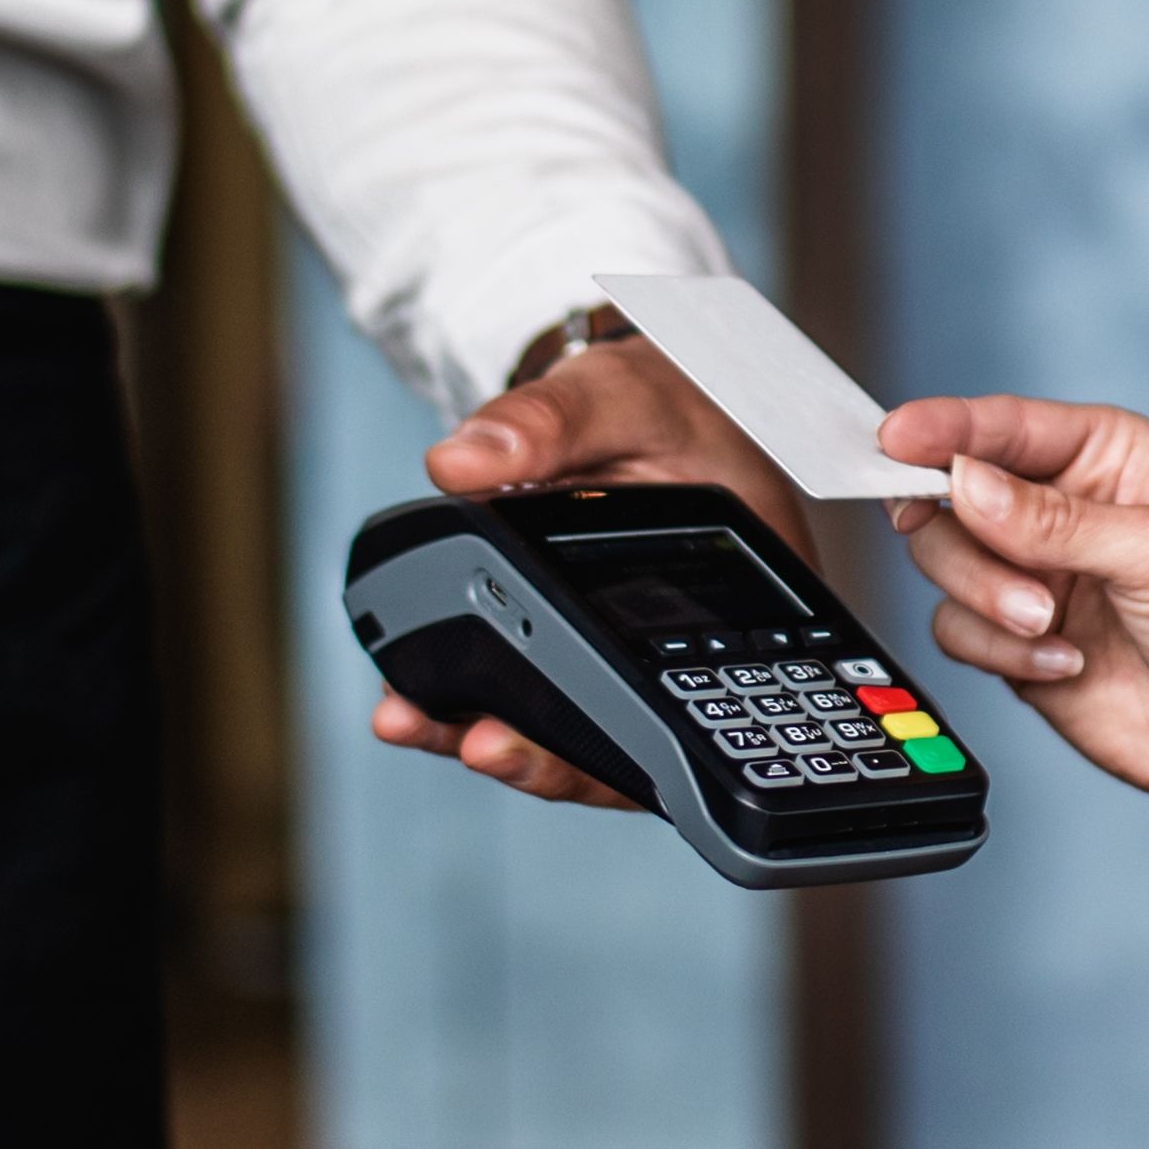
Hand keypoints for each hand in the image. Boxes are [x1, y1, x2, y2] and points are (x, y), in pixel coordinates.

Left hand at [362, 313, 818, 813]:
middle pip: (625, 742)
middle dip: (541, 756)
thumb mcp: (616, 392)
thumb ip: (544, 423)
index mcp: (737, 597)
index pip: (683, 698)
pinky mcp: (583, 646)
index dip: (613, 742)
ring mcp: (632, 654)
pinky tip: (413, 697)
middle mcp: (687, 645)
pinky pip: (541, 696)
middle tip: (474, 744)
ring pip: (576, 733)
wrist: (651, 399)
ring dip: (491, 736)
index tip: (535, 734)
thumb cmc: (666, 400)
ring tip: (411, 721)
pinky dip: (476, 702)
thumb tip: (458, 462)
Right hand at [876, 393, 1148, 1041]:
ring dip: (988, 600)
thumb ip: (1053, 520)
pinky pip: (955, 629)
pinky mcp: (1017, 641)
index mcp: (1107, 457)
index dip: (944, 428)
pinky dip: (997, 651)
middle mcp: (1061, 509)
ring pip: (943, 561)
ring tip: (1052, 629)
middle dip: (972, 542)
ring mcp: (1035, 576)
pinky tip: (1062, 665)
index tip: (894, 438)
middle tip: (1024, 586)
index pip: (1004, 426)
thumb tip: (964, 485)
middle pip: (951, 493)